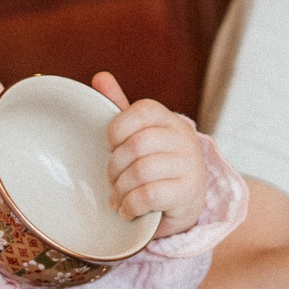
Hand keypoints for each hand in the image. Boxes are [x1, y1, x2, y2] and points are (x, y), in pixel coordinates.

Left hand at [93, 72, 209, 238]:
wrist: (185, 205)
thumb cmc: (156, 166)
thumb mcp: (140, 135)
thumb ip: (121, 108)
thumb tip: (99, 77)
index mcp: (170, 120)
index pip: (143, 110)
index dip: (118, 128)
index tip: (109, 146)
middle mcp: (184, 139)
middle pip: (137, 145)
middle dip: (115, 167)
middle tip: (111, 179)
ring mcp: (189, 166)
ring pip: (140, 172)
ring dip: (120, 190)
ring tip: (118, 197)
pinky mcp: (188, 193)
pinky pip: (149, 196)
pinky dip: (130, 206)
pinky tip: (127, 211)